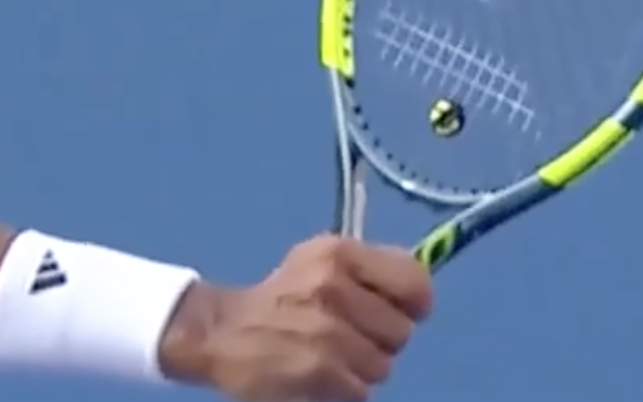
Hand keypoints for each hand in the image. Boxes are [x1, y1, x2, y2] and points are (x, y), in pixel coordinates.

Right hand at [157, 234, 432, 401]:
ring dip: (361, 368)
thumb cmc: (280, 298)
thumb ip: (367, 271)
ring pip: (383, 365)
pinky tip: (318, 372)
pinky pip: (361, 390)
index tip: (398, 310)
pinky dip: (343, 389)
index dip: (414, 303)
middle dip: (380, 339)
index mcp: (337, 253)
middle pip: (401, 331)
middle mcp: (333, 286)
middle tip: (346, 334)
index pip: (414, 281)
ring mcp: (327, 331)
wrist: (222, 332)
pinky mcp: (320, 370)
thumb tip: (421, 288)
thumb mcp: (319, 263)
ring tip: (328, 354)